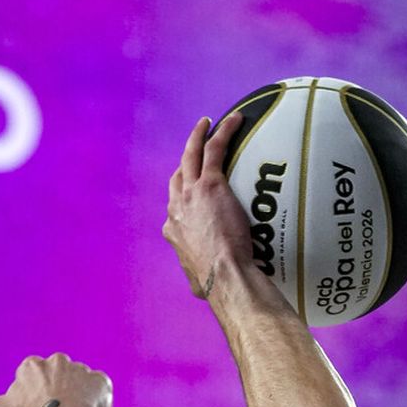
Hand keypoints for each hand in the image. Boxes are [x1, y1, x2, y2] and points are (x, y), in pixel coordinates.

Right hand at [164, 112, 253, 301]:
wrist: (222, 275)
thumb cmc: (213, 284)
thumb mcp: (197, 282)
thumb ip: (196, 275)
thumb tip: (200, 286)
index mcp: (173, 230)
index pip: (174, 207)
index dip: (181, 196)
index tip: (191, 192)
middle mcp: (176, 208)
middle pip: (177, 175)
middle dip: (184, 159)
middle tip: (193, 147)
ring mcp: (191, 193)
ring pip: (190, 155)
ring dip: (197, 137)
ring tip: (206, 124)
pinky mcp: (210, 184)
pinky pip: (213, 150)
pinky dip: (222, 132)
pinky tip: (233, 120)